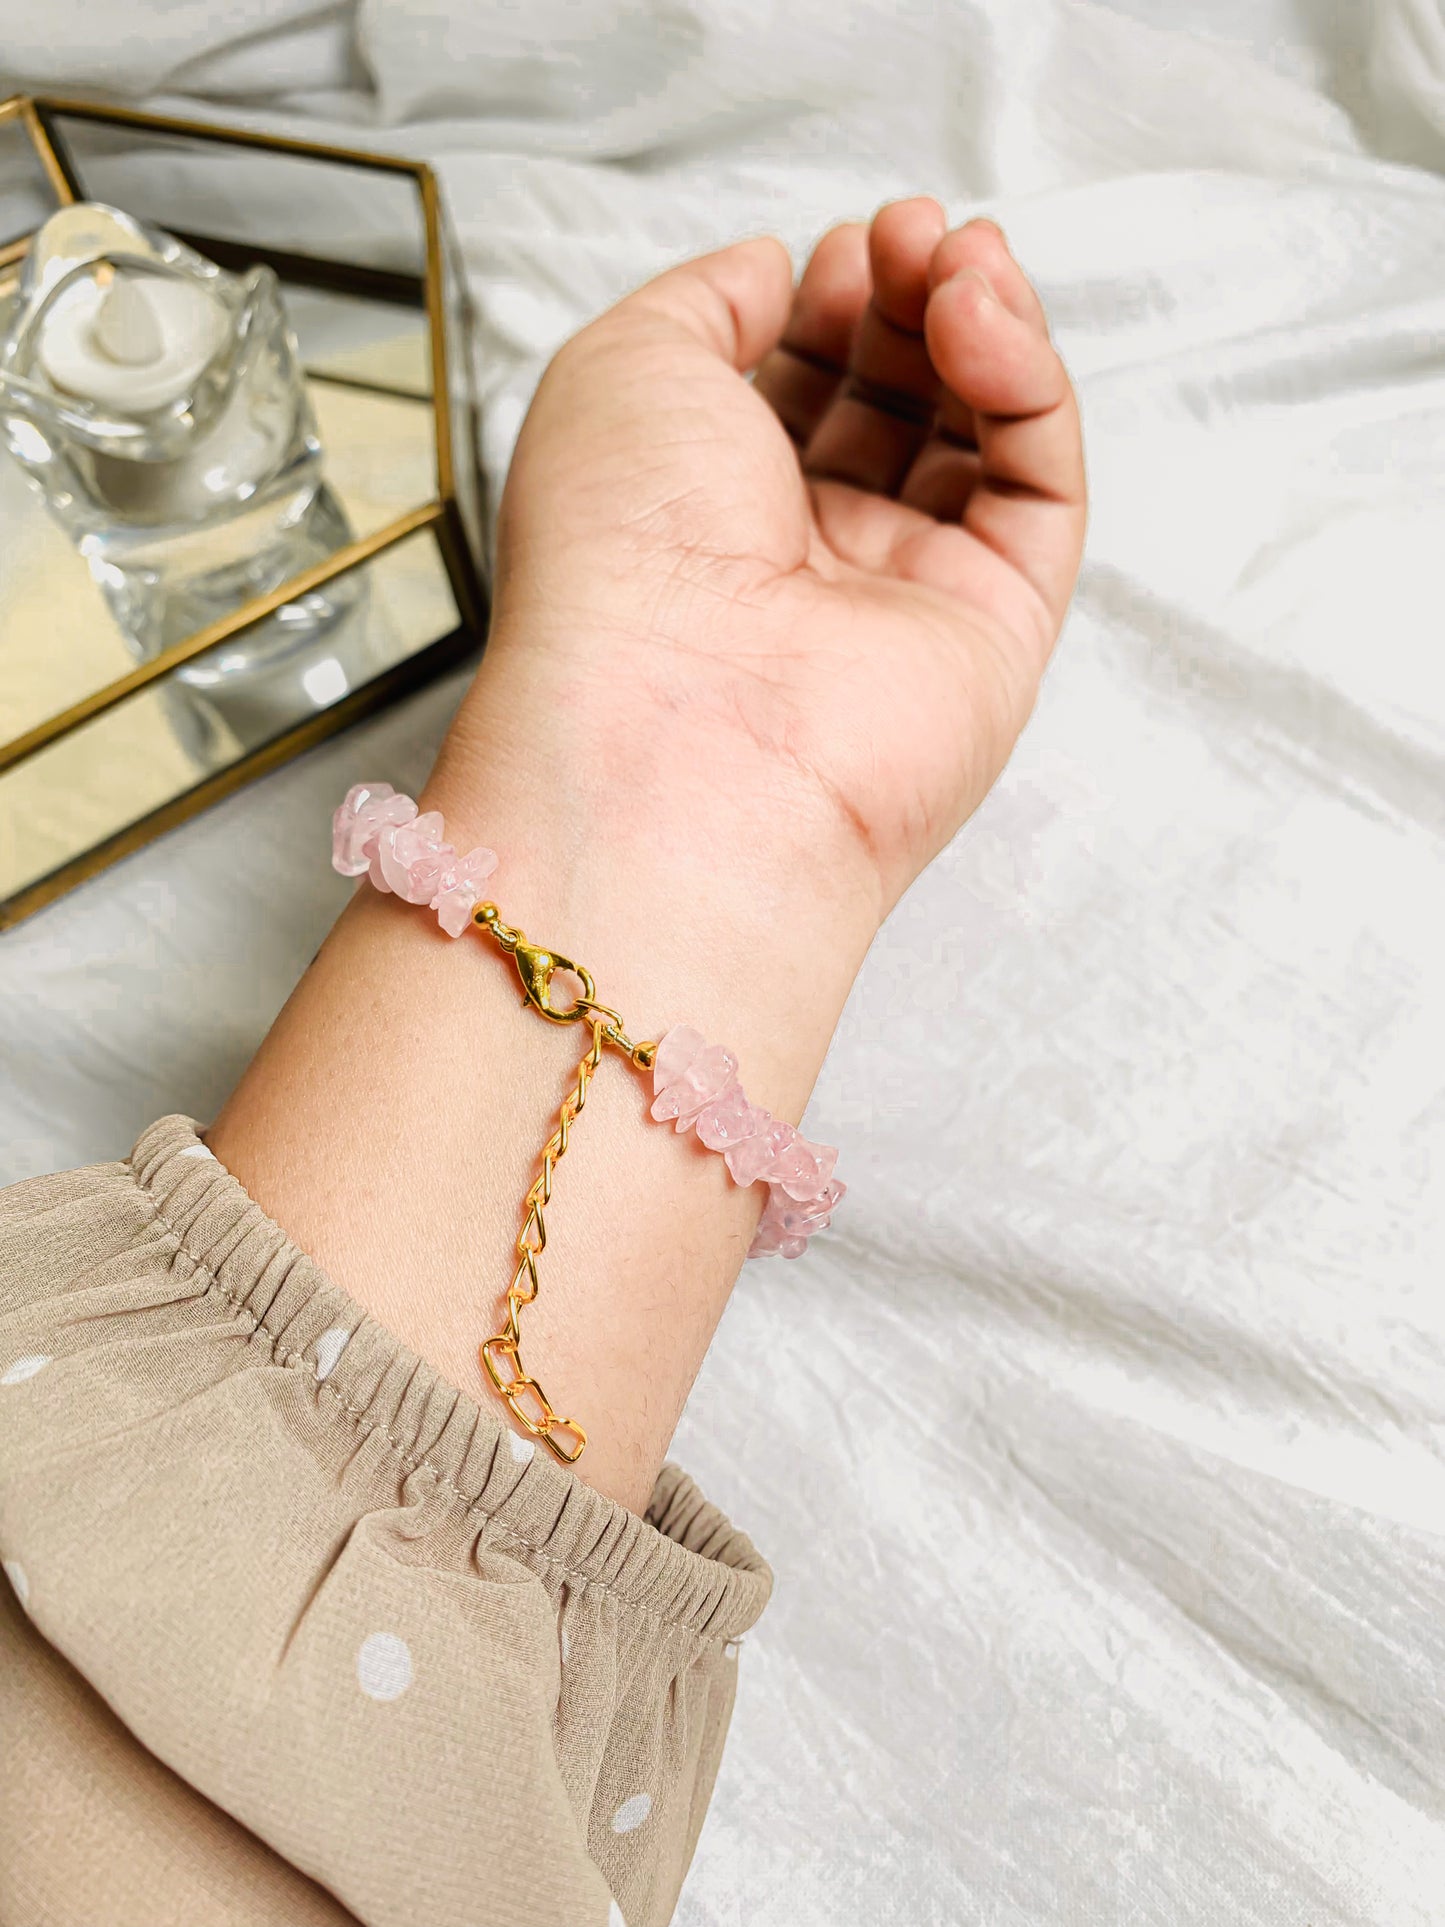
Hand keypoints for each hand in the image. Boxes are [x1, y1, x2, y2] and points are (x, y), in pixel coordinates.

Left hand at [470, 198, 1085, 918]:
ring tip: (956, 259)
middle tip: (909, 235)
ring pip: (979, 435)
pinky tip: (983, 319)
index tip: (838, 246)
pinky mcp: (996, 630)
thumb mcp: (620, 366)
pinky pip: (1040, 487)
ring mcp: (905, 599)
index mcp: (710, 513)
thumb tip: (773, 267)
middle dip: (909, 297)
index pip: (800, 387)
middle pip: (896, 402)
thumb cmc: (617, 559)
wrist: (679, 725)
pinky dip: (1026, 384)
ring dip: (978, 323)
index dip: (829, 302)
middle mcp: (808, 563)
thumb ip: (706, 298)